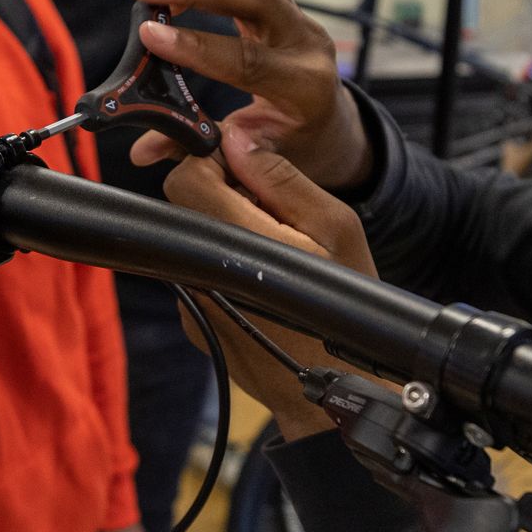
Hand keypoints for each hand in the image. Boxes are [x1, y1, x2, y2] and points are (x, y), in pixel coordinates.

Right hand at [128, 0, 372, 187]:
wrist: (327, 126)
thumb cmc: (291, 143)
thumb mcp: (252, 157)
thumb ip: (200, 148)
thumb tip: (143, 151)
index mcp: (305, 90)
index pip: (248, 60)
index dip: (197, 46)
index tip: (149, 35)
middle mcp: (308, 45)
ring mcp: (300, 18)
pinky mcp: (286, 2)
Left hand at [164, 124, 382, 439]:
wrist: (331, 389)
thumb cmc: (346, 306)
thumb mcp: (336, 228)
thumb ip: (282, 180)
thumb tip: (237, 142)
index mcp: (238, 241)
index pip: (188, 177)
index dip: (213, 162)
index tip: (247, 172)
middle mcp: (204, 270)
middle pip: (185, 204)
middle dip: (221, 194)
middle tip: (270, 211)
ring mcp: (193, 298)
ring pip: (193, 237)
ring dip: (225, 232)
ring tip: (273, 256)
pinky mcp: (192, 318)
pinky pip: (198, 271)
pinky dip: (222, 267)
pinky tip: (259, 285)